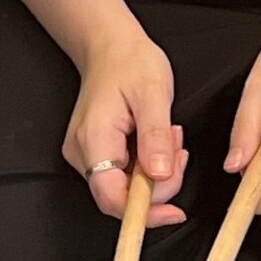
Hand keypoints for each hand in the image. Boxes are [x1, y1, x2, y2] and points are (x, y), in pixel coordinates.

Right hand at [64, 24, 189, 225]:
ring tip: (168, 136)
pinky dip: (148, 166)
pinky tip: (157, 141)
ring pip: (126, 188)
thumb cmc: (129, 62)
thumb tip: (159, 175)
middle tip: (176, 147)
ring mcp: (86, 156)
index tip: (175, 212)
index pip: (112, 197)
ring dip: (156, 172)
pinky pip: (124, 176)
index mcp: (93, 139)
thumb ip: (155, 136)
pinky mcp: (96, 155)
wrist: (110, 47)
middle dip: (159, 183)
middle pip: (121, 197)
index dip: (144, 212)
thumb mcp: (153, 93)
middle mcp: (83, 153)